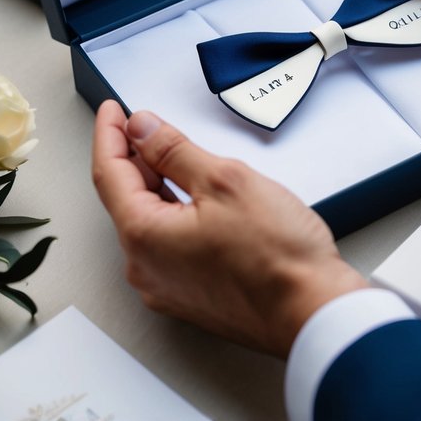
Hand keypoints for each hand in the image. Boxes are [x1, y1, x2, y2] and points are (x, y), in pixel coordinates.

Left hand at [91, 101, 367, 356]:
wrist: (311, 309)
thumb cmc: (276, 256)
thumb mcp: (222, 180)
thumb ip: (173, 150)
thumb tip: (141, 129)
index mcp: (144, 237)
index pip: (109, 173)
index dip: (109, 134)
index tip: (111, 110)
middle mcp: (146, 268)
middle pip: (126, 198)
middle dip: (133, 157)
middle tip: (143, 125)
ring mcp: (167, 286)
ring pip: (149, 221)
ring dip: (156, 183)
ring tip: (172, 154)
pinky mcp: (191, 294)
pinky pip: (167, 243)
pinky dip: (173, 211)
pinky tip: (194, 195)